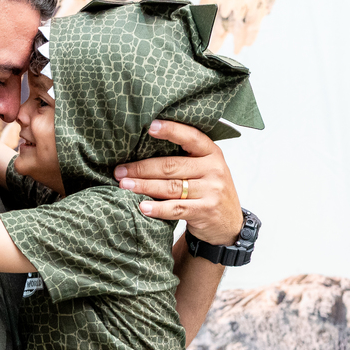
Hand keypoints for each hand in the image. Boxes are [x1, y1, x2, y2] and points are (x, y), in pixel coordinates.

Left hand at [115, 120, 242, 245]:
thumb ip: (186, 159)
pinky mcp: (206, 210)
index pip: (191, 137)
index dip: (171, 130)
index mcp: (212, 153)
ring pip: (171, 187)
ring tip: (124, 185)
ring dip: (144, 186)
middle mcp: (214, 169)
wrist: (229, 223)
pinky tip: (142, 207)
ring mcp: (211, 190)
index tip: (150, 127)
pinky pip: (176, 208)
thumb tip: (144, 149)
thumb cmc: (209, 191)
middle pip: (171, 166)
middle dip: (142, 168)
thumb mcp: (206, 169)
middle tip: (120, 171)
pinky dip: (157, 208)